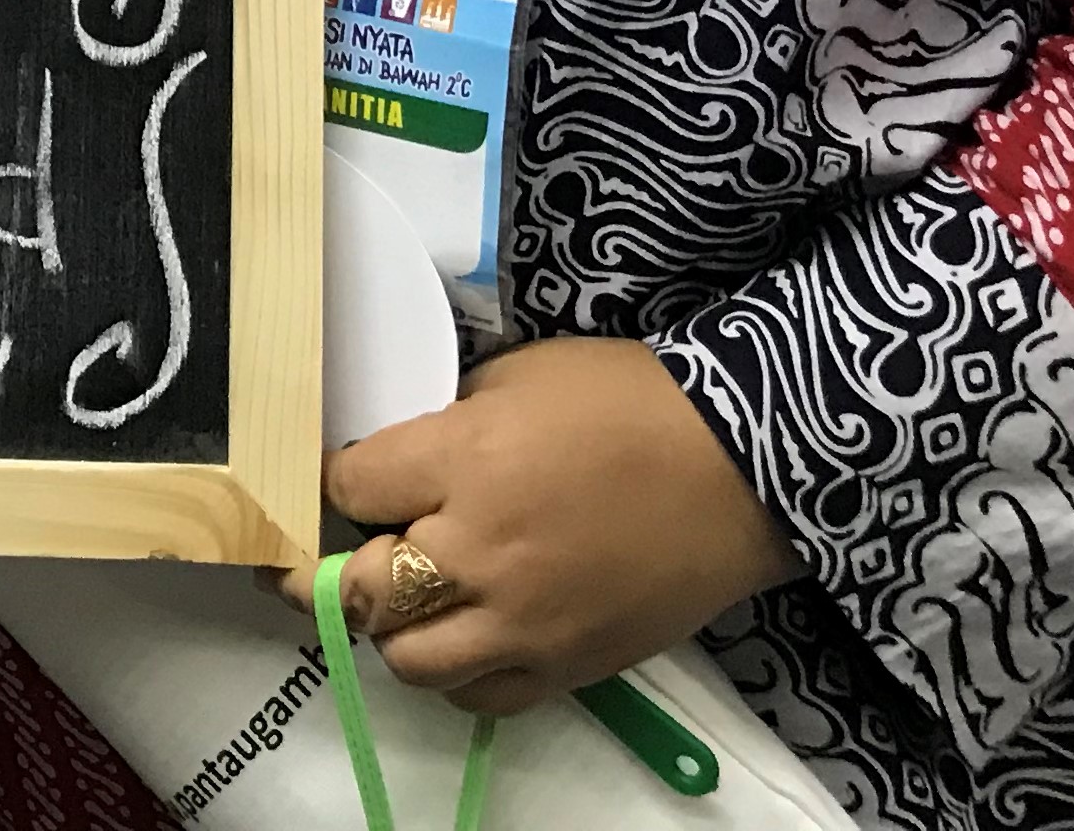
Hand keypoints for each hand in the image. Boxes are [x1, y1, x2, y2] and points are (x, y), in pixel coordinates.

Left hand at [289, 337, 799, 716]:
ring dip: (392, 627)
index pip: (350, 487)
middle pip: (362, 588)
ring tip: (405, 598)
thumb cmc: (629, 401)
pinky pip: (478, 697)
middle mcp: (479, 551)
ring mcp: (522, 622)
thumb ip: (448, 422)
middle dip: (335, 568)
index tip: (336, 477)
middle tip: (334, 554)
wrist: (739, 466)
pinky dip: (457, 672)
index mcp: (463, 460)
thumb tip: (404, 463)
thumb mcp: (518, 376)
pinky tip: (463, 635)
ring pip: (407, 658)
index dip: (333, 480)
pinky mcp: (566, 667)